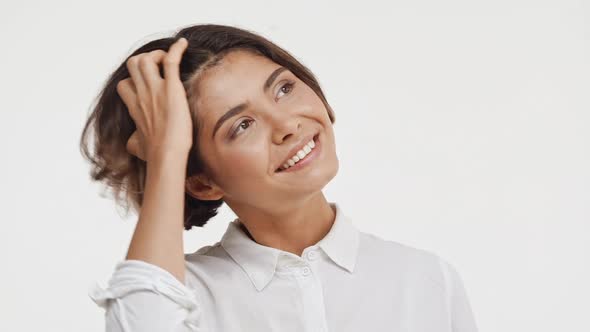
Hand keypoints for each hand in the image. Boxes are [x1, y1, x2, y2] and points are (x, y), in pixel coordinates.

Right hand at [117, 37, 191, 162]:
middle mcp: (141, 94)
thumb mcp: (137, 147)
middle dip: (146, 60)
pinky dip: (176, 49)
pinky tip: (183, 44)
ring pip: (146, 58)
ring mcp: (155, 89)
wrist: (165, 154)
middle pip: (133, 64)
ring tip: (169, 61)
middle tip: (161, 69)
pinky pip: (170, 60)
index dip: (135, 81)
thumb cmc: (155, 154)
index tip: (148, 85)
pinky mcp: (171, 88)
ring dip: (158, 55)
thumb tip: (132, 145)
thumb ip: (134, 141)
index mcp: (134, 107)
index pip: (125, 85)